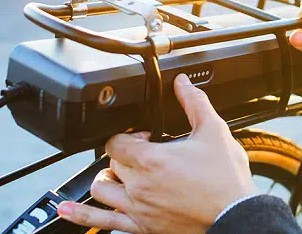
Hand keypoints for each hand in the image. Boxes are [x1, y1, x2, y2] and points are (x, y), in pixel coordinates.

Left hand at [56, 74, 257, 233]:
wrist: (236, 215)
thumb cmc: (226, 180)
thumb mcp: (214, 132)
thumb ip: (195, 103)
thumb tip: (183, 83)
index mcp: (152, 160)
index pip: (116, 141)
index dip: (129, 135)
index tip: (147, 137)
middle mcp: (139, 185)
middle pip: (110, 163)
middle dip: (123, 155)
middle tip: (145, 155)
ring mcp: (138, 209)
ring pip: (101, 190)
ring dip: (107, 179)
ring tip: (120, 175)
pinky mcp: (142, 227)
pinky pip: (103, 223)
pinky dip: (81, 216)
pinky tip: (65, 211)